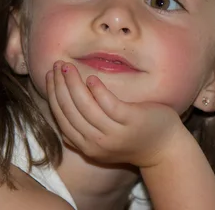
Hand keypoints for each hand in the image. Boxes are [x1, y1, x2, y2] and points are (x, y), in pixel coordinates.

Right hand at [45, 60, 184, 167]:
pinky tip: (91, 78)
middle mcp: (97, 143)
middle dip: (59, 85)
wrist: (164, 149)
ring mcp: (114, 133)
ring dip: (73, 84)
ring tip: (68, 67)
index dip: (53, 95)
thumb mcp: (102, 141)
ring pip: (85, 106)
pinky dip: (97, 91)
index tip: (50, 76)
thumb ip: (82, 132)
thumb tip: (61, 114)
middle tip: (57, 65)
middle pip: (69, 111)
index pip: (61, 118)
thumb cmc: (132, 138)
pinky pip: (109, 105)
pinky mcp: (131, 121)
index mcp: (86, 147)